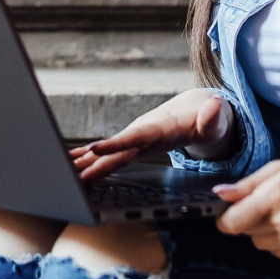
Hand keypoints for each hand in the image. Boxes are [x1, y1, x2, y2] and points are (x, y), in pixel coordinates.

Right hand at [69, 88, 233, 182]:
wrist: (200, 108)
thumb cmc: (210, 116)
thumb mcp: (218, 118)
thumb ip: (215, 116)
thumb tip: (215, 106)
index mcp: (160, 127)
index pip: (135, 136)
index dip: (116, 143)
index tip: (94, 149)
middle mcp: (143, 132)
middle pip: (115, 149)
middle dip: (91, 161)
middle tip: (67, 173)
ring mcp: (137, 139)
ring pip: (107, 153)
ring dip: (84, 162)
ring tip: (61, 171)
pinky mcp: (135, 146)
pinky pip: (110, 155)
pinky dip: (90, 160)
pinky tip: (74, 167)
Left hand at [215, 158, 279, 264]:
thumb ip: (248, 184)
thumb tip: (219, 194)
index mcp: (277, 195)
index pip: (232, 221)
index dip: (223, 219)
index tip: (226, 212)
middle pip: (244, 231)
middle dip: (248, 218)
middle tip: (268, 204)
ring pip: (259, 243)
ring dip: (263, 230)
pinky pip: (276, 252)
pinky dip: (279, 241)